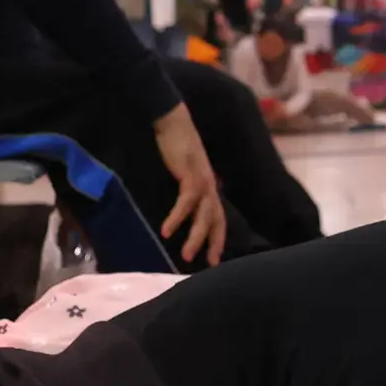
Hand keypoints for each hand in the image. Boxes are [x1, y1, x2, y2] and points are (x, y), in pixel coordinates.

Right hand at [148, 103, 228, 264]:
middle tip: (208, 264)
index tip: (214, 259)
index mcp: (208, 187)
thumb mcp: (181, 172)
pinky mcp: (190, 174)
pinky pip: (187, 201)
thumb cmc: (174, 146)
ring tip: (185, 255)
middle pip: (216, 220)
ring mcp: (202, 180)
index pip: (218, 217)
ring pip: (204, 215)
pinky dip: (178, 217)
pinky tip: (167, 230)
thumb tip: (179, 209)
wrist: (172, 121)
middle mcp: (210, 186)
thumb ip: (184, 189)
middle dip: (213, 244)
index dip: (218, 238)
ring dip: (195, 237)